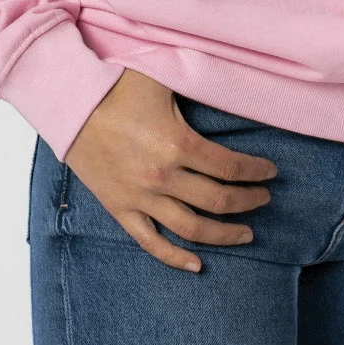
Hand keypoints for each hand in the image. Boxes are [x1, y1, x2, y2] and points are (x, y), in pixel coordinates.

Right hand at [63, 68, 276, 271]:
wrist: (71, 104)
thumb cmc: (119, 85)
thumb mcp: (166, 79)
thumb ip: (199, 85)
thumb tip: (232, 82)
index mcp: (178, 144)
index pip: (230, 167)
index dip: (256, 171)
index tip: (272, 172)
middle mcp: (162, 177)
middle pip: (217, 200)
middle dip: (248, 201)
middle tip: (265, 199)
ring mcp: (140, 197)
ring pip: (190, 228)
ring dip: (223, 234)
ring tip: (247, 233)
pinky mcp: (120, 209)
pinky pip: (151, 242)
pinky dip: (174, 257)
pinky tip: (197, 265)